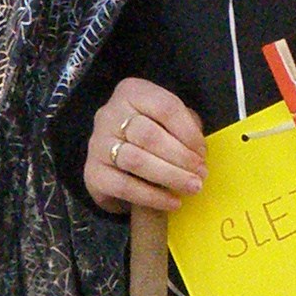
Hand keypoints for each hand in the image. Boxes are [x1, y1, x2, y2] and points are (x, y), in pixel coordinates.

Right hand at [84, 78, 206, 214]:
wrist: (118, 164)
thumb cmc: (152, 137)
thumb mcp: (170, 123)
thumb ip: (185, 128)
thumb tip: (198, 151)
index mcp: (131, 93)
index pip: (165, 107)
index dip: (188, 132)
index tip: (203, 153)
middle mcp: (109, 114)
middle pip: (148, 135)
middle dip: (180, 157)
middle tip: (201, 174)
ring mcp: (98, 143)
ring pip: (136, 160)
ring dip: (170, 176)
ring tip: (192, 187)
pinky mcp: (93, 173)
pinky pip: (124, 186)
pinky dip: (153, 197)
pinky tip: (173, 202)